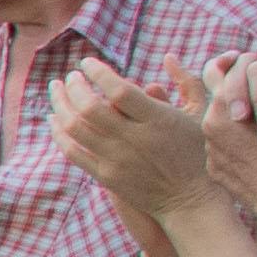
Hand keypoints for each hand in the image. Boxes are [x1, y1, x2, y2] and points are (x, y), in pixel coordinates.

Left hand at [45, 62, 219, 224]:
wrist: (189, 199)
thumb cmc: (198, 151)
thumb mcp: (202, 115)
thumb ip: (186, 83)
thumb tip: (167, 56)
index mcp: (158, 120)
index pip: (119, 91)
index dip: (99, 73)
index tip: (87, 62)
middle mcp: (134, 140)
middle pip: (90, 108)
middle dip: (74, 86)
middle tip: (70, 76)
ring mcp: (117, 160)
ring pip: (75, 128)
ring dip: (60, 105)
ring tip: (57, 90)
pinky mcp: (106, 176)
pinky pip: (73, 152)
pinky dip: (59, 132)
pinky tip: (55, 118)